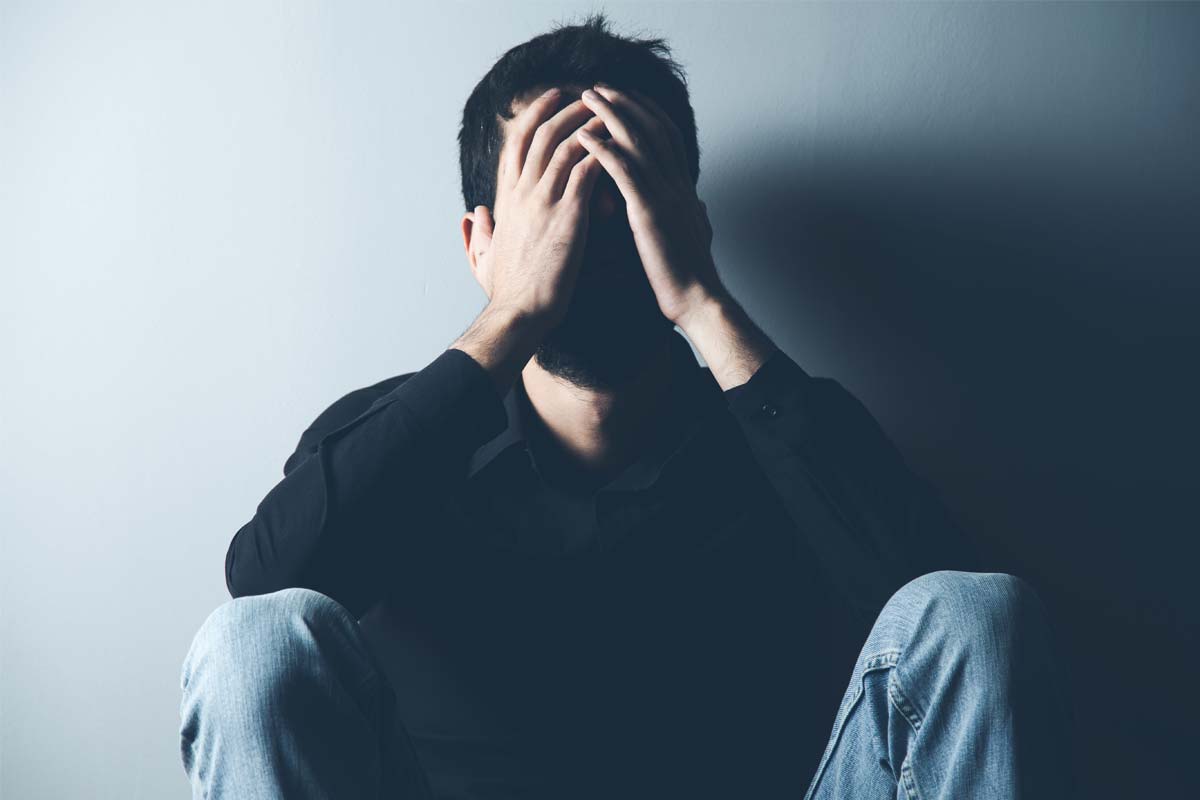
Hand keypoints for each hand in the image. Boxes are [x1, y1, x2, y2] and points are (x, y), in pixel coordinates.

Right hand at [469, 87, 608, 330]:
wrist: (519, 313)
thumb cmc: (506, 292)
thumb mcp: (483, 258)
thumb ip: (477, 233)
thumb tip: (471, 215)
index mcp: (505, 200)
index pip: (516, 144)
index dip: (535, 116)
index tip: (554, 99)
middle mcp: (521, 193)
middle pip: (541, 134)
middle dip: (566, 108)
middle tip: (589, 95)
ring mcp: (543, 202)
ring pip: (565, 144)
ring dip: (588, 123)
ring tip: (609, 111)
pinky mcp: (567, 216)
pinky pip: (585, 170)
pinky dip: (602, 152)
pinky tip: (618, 145)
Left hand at [576, 84, 726, 326]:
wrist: (698, 300)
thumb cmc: (693, 276)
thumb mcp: (699, 236)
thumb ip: (697, 215)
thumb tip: (701, 206)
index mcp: (684, 188)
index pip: (667, 136)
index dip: (647, 112)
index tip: (626, 97)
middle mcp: (677, 184)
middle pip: (652, 128)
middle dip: (626, 103)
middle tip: (600, 87)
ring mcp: (665, 195)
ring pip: (638, 141)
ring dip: (611, 115)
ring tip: (588, 98)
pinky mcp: (649, 212)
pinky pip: (624, 171)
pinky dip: (603, 149)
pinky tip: (584, 137)